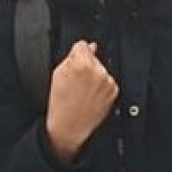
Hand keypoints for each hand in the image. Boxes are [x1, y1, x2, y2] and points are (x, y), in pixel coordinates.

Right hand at [44, 41, 117, 162]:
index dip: (76, 53)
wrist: (69, 126)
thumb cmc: (60, 103)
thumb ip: (72, 56)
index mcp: (81, 63)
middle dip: (86, 64)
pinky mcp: (114, 90)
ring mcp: (107, 81)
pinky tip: (90, 95)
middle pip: (94, 56)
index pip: (82, 44)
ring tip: (82, 90)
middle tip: (76, 81)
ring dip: (94, 75)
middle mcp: (98, 70)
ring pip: (101, 68)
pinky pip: (107, 81)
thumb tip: (88, 46)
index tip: (73, 63)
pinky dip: (101, 86)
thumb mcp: (58, 74)